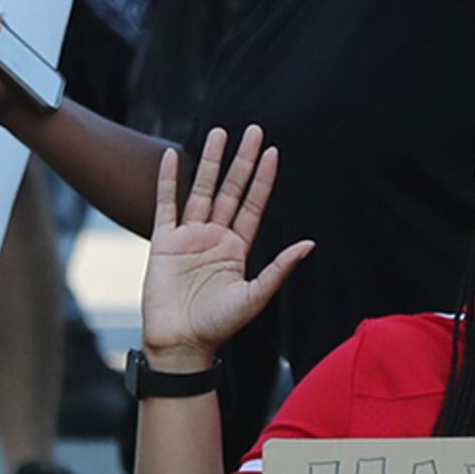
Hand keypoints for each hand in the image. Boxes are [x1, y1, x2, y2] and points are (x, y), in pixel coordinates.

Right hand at [142, 126, 313, 364]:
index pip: (253, 204)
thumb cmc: (218, 326)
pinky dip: (167, 180)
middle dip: (242, 160)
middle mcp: (215, 237)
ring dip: (210, 161)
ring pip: (201, 190)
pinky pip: (166, 204)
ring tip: (218, 132)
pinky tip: (170, 156)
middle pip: (230, 189)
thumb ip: (279, 267)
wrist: (181, 344)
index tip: (273, 152)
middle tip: (253, 129)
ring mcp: (189, 237)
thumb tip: (310, 244)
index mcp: (238, 248)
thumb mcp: (255, 296)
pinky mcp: (164, 242)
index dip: (263, 179)